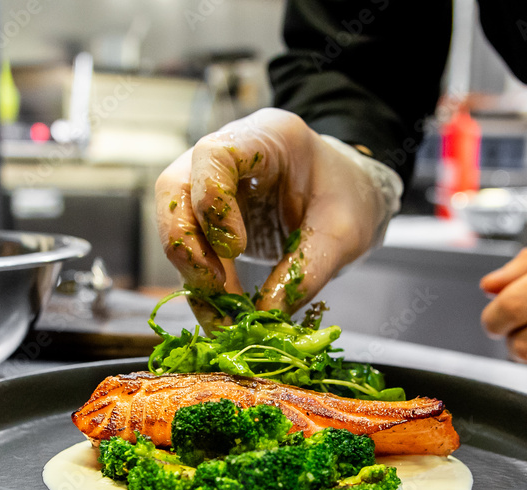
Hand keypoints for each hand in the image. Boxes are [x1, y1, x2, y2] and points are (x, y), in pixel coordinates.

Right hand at [155, 108, 394, 329]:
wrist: (352, 195)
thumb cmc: (350, 198)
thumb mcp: (344, 233)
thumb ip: (307, 270)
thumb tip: (266, 313)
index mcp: (266, 137)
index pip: (213, 154)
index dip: (212, 201)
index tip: (234, 249)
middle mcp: (226, 154)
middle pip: (175, 188)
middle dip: (187, 244)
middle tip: (214, 288)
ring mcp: (209, 183)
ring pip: (174, 221)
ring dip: (191, 272)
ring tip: (222, 313)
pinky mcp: (206, 217)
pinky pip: (190, 251)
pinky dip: (201, 286)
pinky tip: (220, 315)